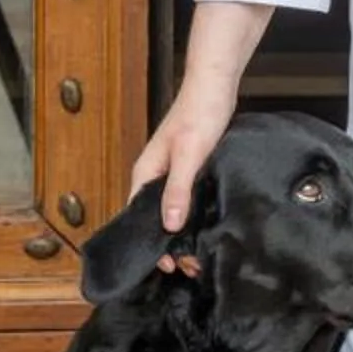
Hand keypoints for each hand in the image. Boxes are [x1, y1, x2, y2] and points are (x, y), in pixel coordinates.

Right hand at [129, 89, 234, 272]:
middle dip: (169, 243)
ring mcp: (172, 171)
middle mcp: (154, 175)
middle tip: (190, 265)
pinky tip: (207, 224)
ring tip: (200, 252)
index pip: (138, 218)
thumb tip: (168, 225)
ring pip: (172, 208)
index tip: (168, 266)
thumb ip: (177, 189)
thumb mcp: (189, 155)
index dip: (152, 244)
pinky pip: (186, 197)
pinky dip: (194, 213)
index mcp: (145, 174)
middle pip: (155, 217)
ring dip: (183, 230)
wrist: (215, 85)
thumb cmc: (199, 114)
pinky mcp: (189, 166)